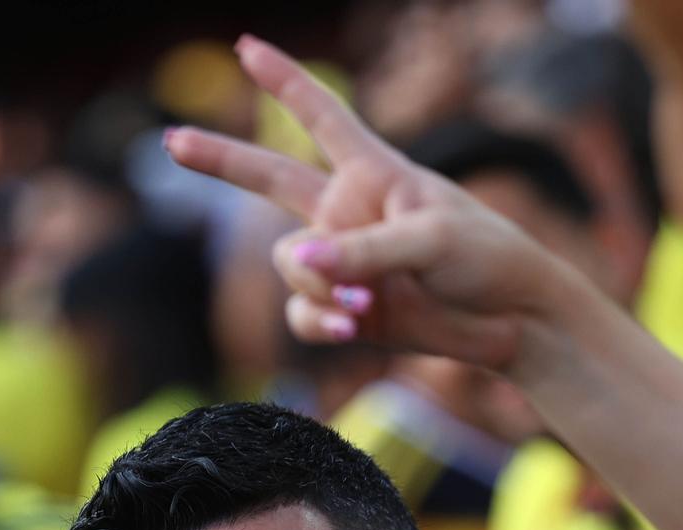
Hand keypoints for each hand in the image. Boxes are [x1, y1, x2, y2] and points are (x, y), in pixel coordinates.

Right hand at [165, 36, 583, 373]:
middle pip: (269, 180)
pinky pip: (304, 315)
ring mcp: (344, 266)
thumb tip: (297, 266)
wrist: (513, 323)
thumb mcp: (430, 240)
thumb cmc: (486, 260)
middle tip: (170, 142)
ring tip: (364, 305)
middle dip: (221, 161)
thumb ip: (361, 250)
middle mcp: (349, 214)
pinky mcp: (347, 314)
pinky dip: (320, 322)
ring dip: (318, 287)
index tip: (247, 48)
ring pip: (290, 267)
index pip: (321, 116)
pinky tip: (352, 327)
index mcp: (375, 173)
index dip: (284, 83)